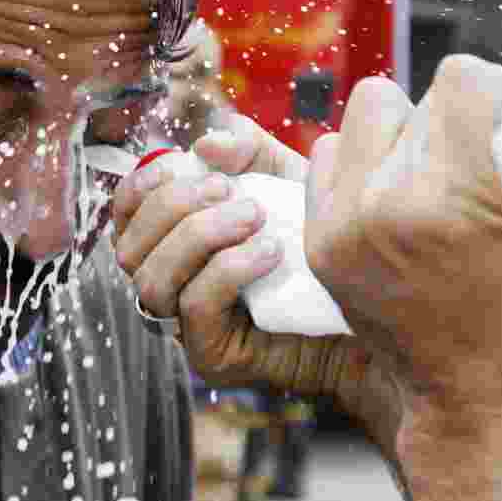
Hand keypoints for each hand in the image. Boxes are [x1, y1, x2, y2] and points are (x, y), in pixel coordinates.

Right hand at [112, 114, 398, 430]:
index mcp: (174, 242)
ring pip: (152, 281)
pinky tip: (271, 251)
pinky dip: (228, 268)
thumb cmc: (323, 243)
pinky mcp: (212, 357)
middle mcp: (171, 285)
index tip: (182, 164)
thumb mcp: (287, 179)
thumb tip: (206, 143)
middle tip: (230, 190)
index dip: (142, 186)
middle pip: (129, 248)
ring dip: (199, 236)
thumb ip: (250, 151)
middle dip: (174, 208)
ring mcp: (186, 326)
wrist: (375, 309)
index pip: (126, 216)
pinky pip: (195, 307)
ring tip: (255, 217)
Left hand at [304, 57, 501, 419]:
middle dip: (448, 122)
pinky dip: (361, 163)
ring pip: (364, 115)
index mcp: (454, 201)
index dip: (490, 94)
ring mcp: (342, 226)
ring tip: (430, 178)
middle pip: (410, 98)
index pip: (458, 80)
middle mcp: (384, 207)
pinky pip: (328, 153)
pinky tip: (392, 197)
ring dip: (398, 133)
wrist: (472, 396)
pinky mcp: (319, 242)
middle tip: (472, 164)